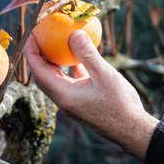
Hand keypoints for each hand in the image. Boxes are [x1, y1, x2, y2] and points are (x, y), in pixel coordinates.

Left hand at [24, 30, 158, 160]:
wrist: (132, 130)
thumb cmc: (120, 104)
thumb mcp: (105, 75)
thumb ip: (88, 55)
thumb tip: (74, 34)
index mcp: (64, 95)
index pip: (39, 71)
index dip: (32, 52)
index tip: (31, 35)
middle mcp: (64, 100)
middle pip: (43, 76)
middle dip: (39, 57)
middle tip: (42, 37)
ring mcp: (72, 104)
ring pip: (56, 80)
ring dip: (53, 64)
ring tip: (57, 45)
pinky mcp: (82, 104)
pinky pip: (70, 84)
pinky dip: (69, 71)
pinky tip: (78, 60)